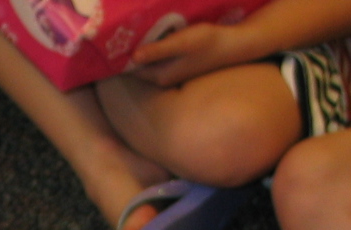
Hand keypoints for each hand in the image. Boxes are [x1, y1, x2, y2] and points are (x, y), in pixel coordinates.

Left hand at [126, 23, 243, 86]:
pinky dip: (155, 45)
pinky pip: (160, 56)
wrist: (233, 45)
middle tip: (124, 30)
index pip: (131, 69)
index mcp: (160, 76)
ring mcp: (172, 73)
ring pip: (150, 59)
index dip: (123, 54)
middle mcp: (163, 78)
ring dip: (144, 46)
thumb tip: (132, 57)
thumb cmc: (206, 42)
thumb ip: (156, 51)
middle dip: (132, 50)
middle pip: (139, 64)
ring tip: (135, 29)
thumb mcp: (179, 44)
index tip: (117, 38)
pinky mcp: (179, 65)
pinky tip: (155, 33)